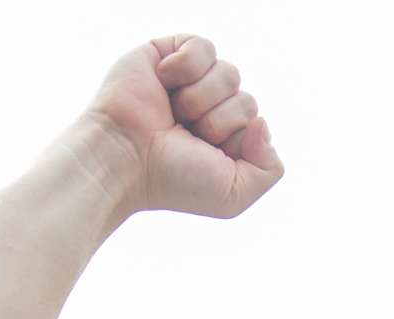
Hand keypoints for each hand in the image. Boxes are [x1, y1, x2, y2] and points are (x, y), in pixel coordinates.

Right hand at [81, 36, 282, 219]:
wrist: (124, 157)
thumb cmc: (172, 180)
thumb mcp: (234, 195)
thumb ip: (269, 169)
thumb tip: (262, 122)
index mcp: (224, 139)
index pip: (256, 122)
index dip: (236, 139)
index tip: (203, 153)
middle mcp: (209, 109)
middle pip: (246, 99)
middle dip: (218, 121)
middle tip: (184, 135)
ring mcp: (189, 82)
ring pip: (229, 73)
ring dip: (200, 99)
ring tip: (171, 113)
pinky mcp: (168, 54)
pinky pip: (203, 47)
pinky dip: (186, 66)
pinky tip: (164, 82)